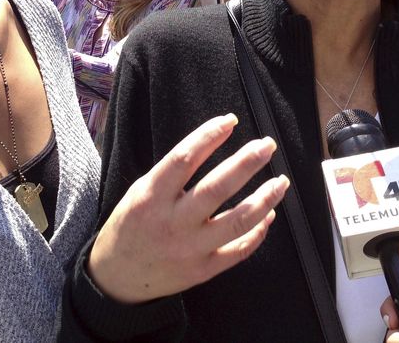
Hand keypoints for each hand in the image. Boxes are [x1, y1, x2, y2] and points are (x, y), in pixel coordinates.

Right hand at [87, 113, 289, 303]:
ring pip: (237, 221)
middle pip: (217, 188)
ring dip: (264, 198)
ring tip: (280, 182)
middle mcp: (173, 222)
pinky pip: (239, 250)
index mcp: (152, 196)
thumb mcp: (139, 191)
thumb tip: (211, 146)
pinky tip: (268, 214)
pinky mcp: (203, 270)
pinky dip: (258, 230)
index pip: (184, 159)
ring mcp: (190, 249)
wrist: (118, 278)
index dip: (209, 136)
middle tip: (267, 146)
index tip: (230, 121)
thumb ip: (171, 174)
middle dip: (247, 163)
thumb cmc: (131, 226)